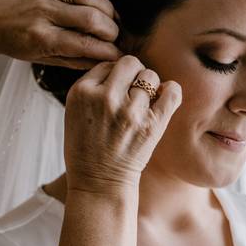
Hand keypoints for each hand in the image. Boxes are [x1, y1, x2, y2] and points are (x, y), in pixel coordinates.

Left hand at [0, 0, 124, 71]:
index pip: (82, 43)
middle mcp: (44, 12)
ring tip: (114, 22)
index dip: (106, 51)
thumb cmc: (17, 44)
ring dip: (108, 10)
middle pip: (89, 18)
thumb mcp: (41, 59)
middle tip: (118, 40)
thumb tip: (104, 62)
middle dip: (110, 31)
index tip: (119, 56)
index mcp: (41, 37)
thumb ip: (73, 60)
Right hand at [64, 55, 180, 194]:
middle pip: (130, 64)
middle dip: (133, 75)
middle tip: (132, 93)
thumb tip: (120, 67)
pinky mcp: (152, 125)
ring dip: (150, 86)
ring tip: (144, 102)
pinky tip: (164, 98)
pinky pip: (172, 91)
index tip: (114, 92)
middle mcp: (105, 98)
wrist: (98, 182)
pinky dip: (171, 91)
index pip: (107, 65)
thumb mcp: (73, 112)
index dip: (113, 76)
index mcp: (81, 92)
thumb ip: (92, 87)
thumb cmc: (85, 147)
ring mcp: (130, 111)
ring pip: (150, 76)